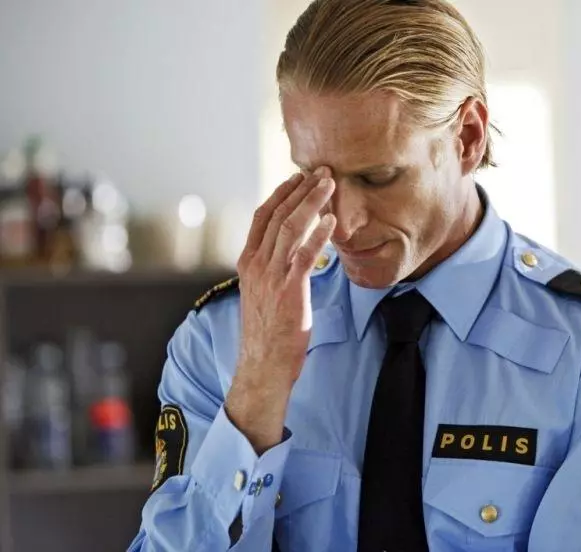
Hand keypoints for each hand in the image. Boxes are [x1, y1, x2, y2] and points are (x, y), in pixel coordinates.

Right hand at [225, 167, 335, 451]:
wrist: (262, 365)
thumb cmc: (266, 333)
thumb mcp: (260, 294)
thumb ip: (271, 270)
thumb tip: (288, 254)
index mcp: (248, 263)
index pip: (262, 217)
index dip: (281, 193)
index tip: (298, 177)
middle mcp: (256, 265)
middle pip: (278, 215)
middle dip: (300, 189)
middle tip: (321, 171)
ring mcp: (271, 277)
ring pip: (290, 228)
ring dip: (312, 202)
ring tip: (330, 184)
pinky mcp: (288, 291)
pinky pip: (304, 255)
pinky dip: (318, 235)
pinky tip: (331, 220)